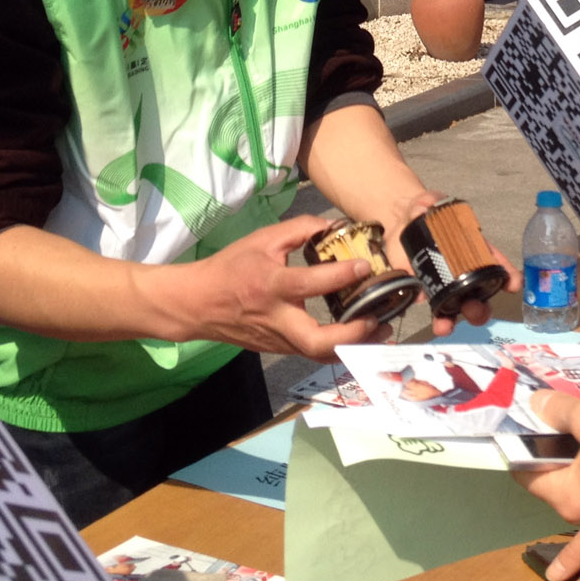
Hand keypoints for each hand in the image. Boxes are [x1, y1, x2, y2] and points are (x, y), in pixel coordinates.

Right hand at [135, 216, 392, 359]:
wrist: (198, 304)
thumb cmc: (231, 268)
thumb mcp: (262, 240)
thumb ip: (298, 229)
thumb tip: (332, 225)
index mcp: (271, 286)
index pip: (310, 284)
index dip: (341, 275)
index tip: (365, 265)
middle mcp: (277, 318)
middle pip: (319, 342)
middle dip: (354, 335)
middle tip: (379, 319)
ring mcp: (279, 340)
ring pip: (320, 354)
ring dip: (354, 346)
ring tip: (381, 330)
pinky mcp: (279, 349)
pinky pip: (313, 352)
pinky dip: (339, 347)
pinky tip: (358, 335)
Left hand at [381, 191, 513, 333]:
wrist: (399, 223)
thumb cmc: (423, 212)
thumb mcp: (427, 202)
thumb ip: (427, 201)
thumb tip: (424, 208)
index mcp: (474, 249)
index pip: (496, 263)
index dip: (508, 275)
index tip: (513, 285)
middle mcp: (465, 271)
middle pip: (480, 295)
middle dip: (481, 307)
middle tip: (474, 308)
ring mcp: (447, 285)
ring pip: (460, 309)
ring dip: (457, 321)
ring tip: (446, 327)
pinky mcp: (428, 293)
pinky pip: (438, 310)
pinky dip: (438, 319)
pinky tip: (436, 323)